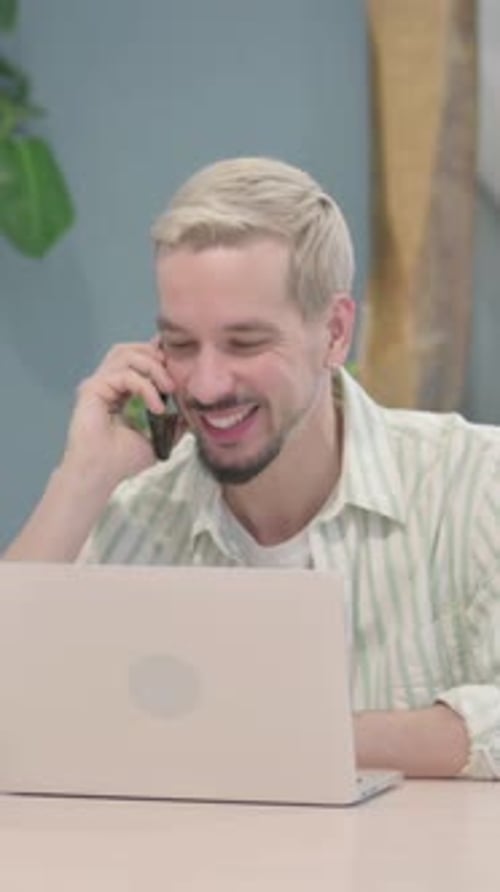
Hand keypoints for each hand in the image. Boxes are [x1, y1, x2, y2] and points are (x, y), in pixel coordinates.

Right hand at [62, 340, 174, 487]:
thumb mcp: (159, 437)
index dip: (159, 357)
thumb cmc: (123, 460)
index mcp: (120, 390)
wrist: (100, 474)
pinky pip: (125, 375)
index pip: (138, 359)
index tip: (180, 367)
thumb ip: (174, 422)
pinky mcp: (92, 389)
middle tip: (174, 380)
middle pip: (131, 348)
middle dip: (156, 357)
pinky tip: (156, 406)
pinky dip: (146, 387)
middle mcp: (107, 383)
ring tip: (168, 389)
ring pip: (126, 354)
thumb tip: (193, 411)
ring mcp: (98, 384)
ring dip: (153, 367)